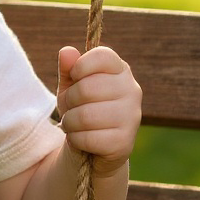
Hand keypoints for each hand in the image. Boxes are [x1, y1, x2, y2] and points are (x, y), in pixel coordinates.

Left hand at [57, 45, 141, 175]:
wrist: (93, 147)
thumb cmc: (82, 108)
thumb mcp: (71, 86)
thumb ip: (68, 68)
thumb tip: (66, 51)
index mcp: (121, 70)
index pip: (102, 56)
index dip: (80, 67)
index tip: (75, 78)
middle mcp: (132, 90)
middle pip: (87, 88)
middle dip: (68, 101)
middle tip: (70, 108)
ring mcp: (132, 117)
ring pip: (85, 115)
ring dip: (69, 122)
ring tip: (73, 124)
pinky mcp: (124, 142)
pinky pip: (87, 138)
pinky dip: (75, 139)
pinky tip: (81, 138)